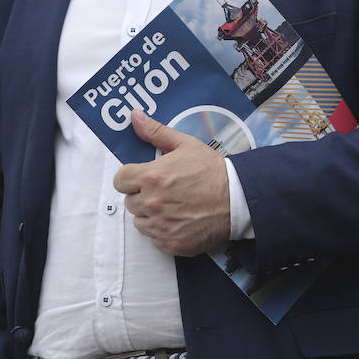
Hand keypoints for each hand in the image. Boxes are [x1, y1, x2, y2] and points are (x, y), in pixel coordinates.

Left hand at [112, 110, 230, 256]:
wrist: (238, 198)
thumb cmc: (212, 170)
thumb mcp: (186, 145)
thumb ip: (156, 132)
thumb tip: (135, 115)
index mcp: (152, 176)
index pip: (120, 180)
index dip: (131, 177)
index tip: (144, 177)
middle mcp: (153, 202)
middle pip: (130, 201)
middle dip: (143, 195)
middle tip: (166, 190)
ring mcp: (161, 225)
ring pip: (140, 221)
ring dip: (151, 214)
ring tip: (174, 205)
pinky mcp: (170, 243)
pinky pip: (154, 238)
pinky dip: (164, 231)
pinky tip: (180, 220)